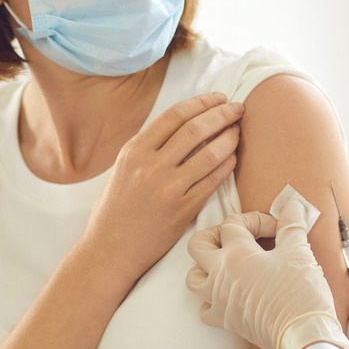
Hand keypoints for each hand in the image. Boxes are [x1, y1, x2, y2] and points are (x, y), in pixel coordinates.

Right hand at [80, 92, 243, 283]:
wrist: (109, 251)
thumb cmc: (116, 209)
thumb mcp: (123, 168)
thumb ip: (149, 147)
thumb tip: (184, 124)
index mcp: (134, 151)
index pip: (175, 115)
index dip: (202, 102)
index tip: (219, 98)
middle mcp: (150, 166)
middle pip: (196, 129)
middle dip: (222, 114)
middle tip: (238, 108)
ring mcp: (168, 188)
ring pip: (209, 153)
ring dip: (230, 138)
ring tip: (239, 131)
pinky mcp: (182, 210)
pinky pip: (213, 181)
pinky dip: (227, 165)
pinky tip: (234, 158)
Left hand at [186, 195, 348, 348]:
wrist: (303, 334)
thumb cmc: (300, 292)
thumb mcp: (299, 251)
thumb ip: (292, 226)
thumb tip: (292, 206)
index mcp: (236, 253)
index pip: (233, 223)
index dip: (256, 219)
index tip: (278, 228)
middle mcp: (220, 275)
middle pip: (198, 245)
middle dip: (215, 234)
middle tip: (238, 236)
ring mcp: (218, 299)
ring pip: (193, 278)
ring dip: (206, 266)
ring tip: (228, 263)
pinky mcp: (225, 320)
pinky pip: (204, 308)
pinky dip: (211, 299)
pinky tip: (229, 294)